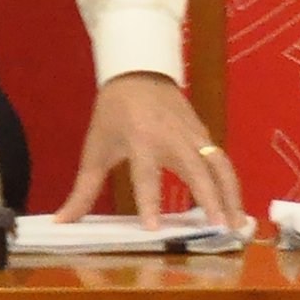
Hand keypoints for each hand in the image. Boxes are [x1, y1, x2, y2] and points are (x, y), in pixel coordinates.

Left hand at [51, 71, 242, 228]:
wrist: (137, 69)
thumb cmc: (114, 112)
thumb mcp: (96, 147)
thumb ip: (84, 189)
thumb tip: (62, 222)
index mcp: (140, 139)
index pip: (145, 175)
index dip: (148, 202)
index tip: (154, 230)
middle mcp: (171, 137)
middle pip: (195, 168)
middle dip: (209, 197)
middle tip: (220, 227)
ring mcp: (192, 133)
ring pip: (219, 164)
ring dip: (231, 193)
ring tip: (237, 224)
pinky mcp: (204, 132)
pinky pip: (221, 159)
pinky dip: (231, 183)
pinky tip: (235, 206)